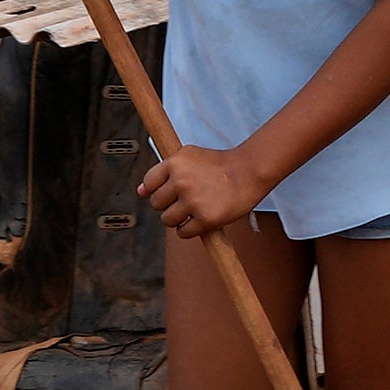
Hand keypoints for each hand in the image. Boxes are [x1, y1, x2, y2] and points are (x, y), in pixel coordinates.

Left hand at [139, 141, 269, 237]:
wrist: (248, 172)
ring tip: (193, 210)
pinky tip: (199, 220)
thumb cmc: (219, 165)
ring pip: (167, 220)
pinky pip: (183, 232)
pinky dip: (189, 230)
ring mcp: (193, 201)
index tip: (171, 191)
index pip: (148, 184)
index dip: (158, 190)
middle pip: (156, 204)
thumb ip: (163, 172)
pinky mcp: (205, 218)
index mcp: (175, 163)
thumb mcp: (189, 156)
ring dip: (178, 219)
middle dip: (168, 204)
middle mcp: (181, 181)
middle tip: (186, 200)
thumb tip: (140, 192)